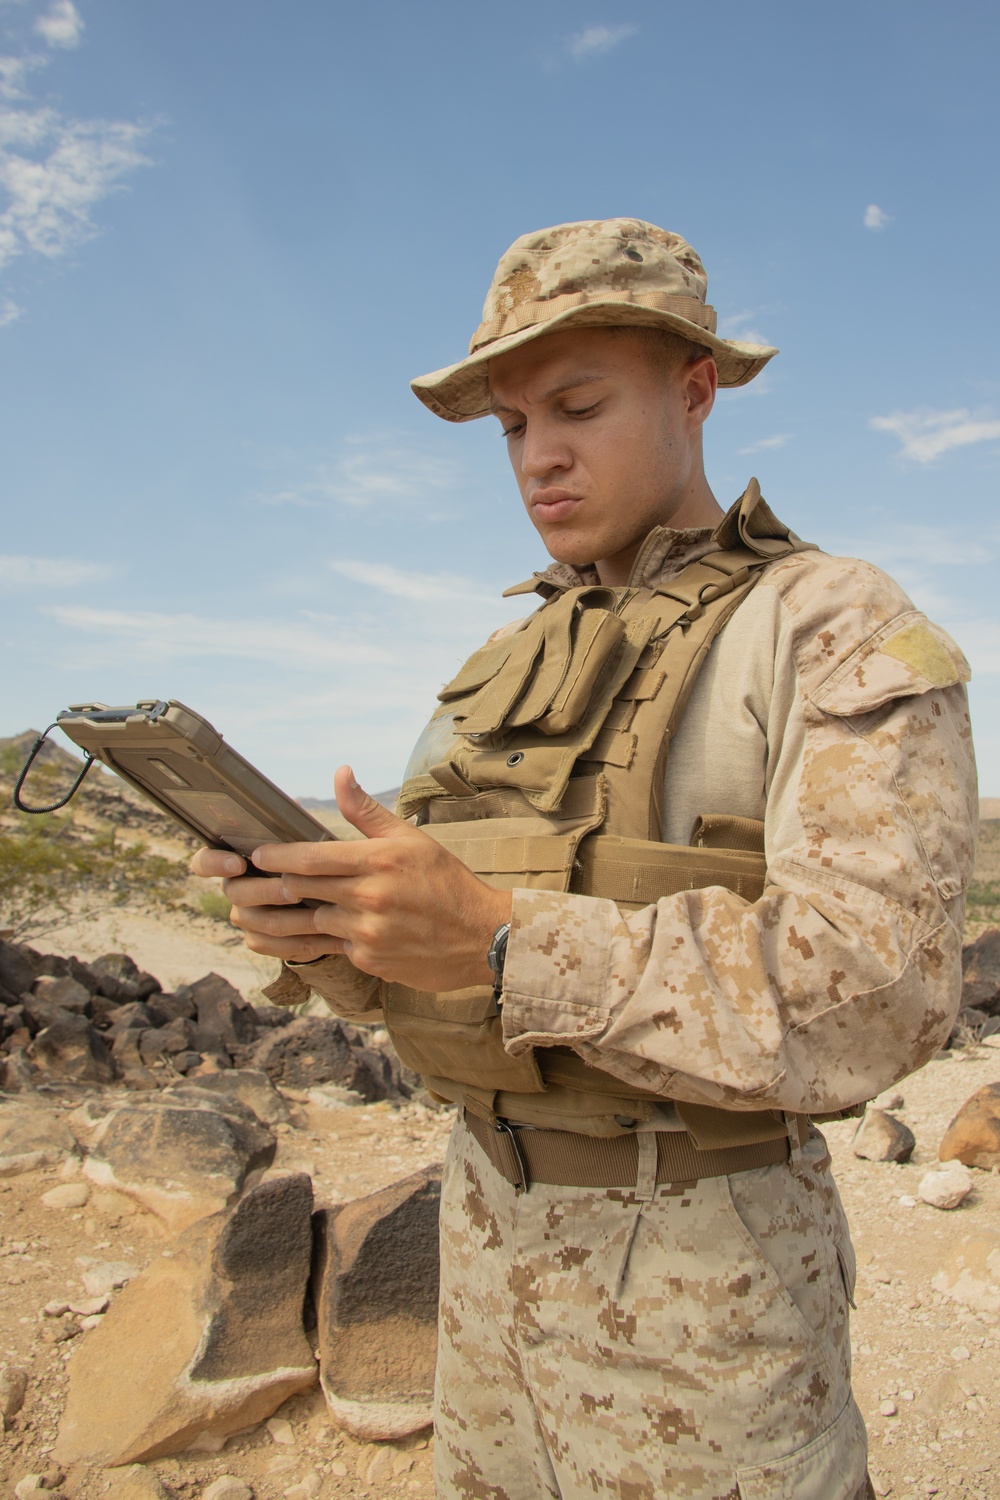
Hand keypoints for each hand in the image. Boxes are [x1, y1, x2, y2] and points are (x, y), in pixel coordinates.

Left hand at [190, 766, 511, 990]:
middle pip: (299, 891)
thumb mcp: (410, 839)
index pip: (311, 857)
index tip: (253, 856)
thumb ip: (366, 812)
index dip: (274, 857)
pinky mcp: (370, 960)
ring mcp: (368, 932)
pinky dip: (306, 943)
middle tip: (237, 884)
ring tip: (245, 918)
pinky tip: (283, 941)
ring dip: (271, 922)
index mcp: (377, 862)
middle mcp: (369, 897)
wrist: (483, 936)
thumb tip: (341, 773)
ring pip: (305, 925)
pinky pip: (327, 949)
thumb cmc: (446, 882)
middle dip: (263, 888)